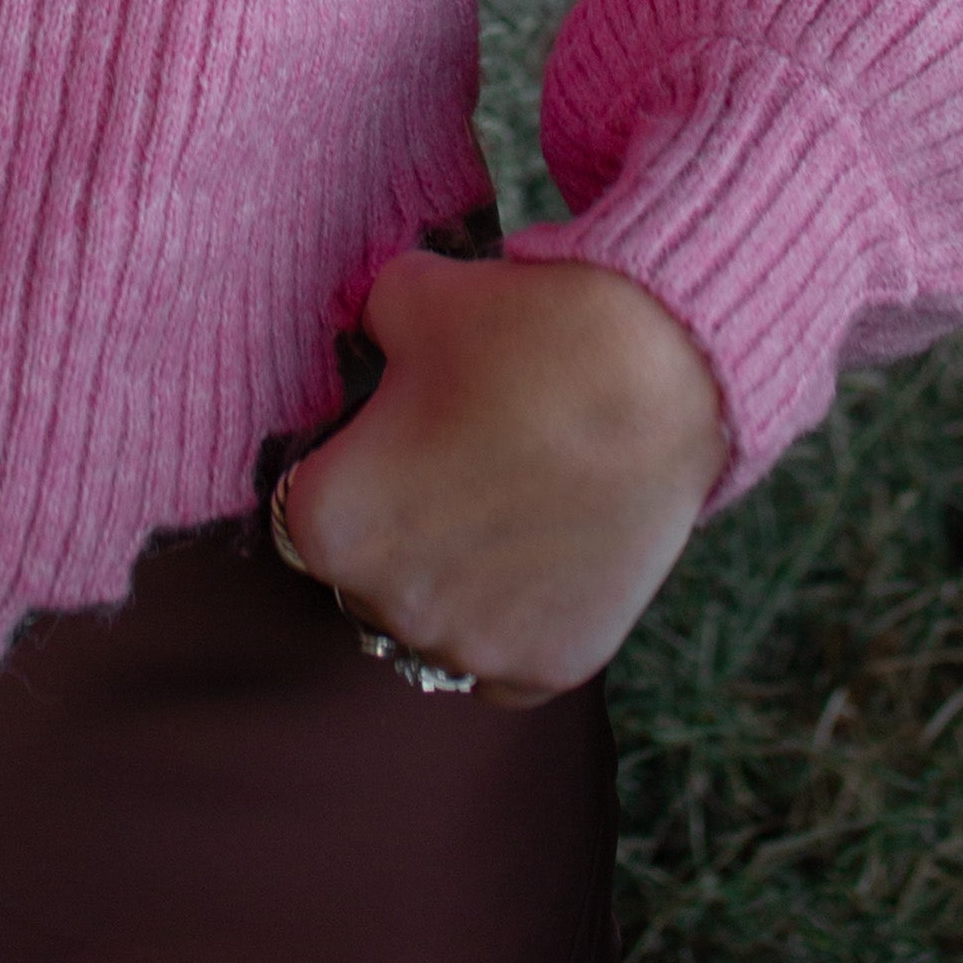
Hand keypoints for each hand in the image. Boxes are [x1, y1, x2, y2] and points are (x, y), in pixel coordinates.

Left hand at [274, 252, 729, 705]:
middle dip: (396, 529)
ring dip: (450, 585)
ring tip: (502, 509)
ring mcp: (474, 648)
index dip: (344, 469)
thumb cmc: (522, 331)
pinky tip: (539, 559)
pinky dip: (512, 625)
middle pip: (365, 578)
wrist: (661, 374)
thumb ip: (363, 332)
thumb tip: (373, 342)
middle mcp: (390, 606)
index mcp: (329, 523)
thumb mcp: (402, 295)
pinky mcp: (551, 668)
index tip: (385, 442)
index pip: (301, 511)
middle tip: (453, 467)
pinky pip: (501, 668)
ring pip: (432, 627)